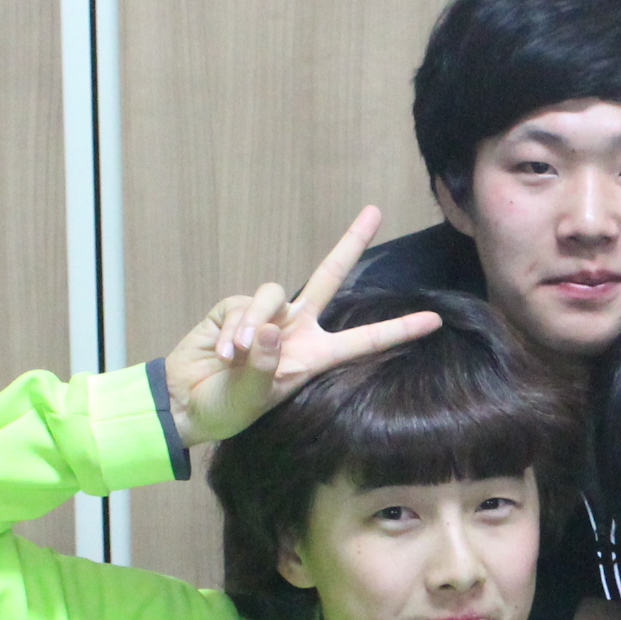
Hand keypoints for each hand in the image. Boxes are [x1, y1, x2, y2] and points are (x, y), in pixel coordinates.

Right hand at [165, 206, 441, 445]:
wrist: (185, 403)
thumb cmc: (226, 409)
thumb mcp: (251, 399)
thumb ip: (262, 365)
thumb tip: (269, 329)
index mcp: (316, 356)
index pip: (365, 340)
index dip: (399, 330)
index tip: (435, 320)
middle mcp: (297, 329)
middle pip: (329, 277)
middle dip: (350, 242)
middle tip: (375, 210)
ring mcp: (267, 316)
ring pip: (274, 293)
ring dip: (251, 325)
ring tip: (232, 357)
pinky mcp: (236, 307)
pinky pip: (244, 305)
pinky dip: (233, 328)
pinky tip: (221, 351)